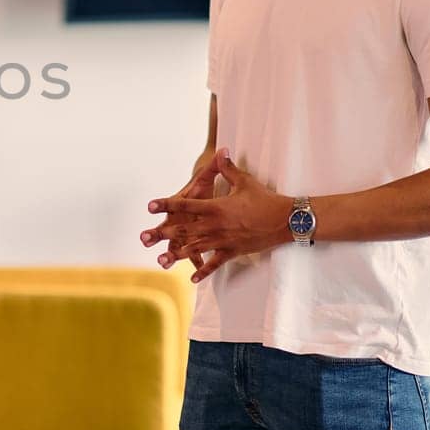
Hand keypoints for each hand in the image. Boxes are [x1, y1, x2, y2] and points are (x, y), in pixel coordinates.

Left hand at [141, 148, 291, 282]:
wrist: (285, 219)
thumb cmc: (265, 198)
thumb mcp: (245, 181)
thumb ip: (227, 168)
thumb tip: (221, 151)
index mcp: (216, 207)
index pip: (186, 205)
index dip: (167, 204)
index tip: (151, 206)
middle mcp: (216, 225)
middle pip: (184, 230)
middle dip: (163, 234)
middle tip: (144, 237)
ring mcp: (223, 240)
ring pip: (195, 249)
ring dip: (177, 255)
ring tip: (161, 261)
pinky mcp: (233, 252)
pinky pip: (215, 263)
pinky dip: (203, 271)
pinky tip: (192, 278)